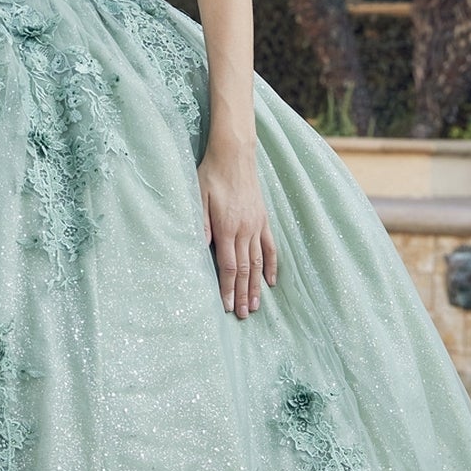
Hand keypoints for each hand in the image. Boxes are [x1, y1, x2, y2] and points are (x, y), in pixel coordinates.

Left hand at [197, 143, 277, 317]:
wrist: (234, 154)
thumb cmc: (211, 175)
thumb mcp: (198, 197)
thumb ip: (201, 225)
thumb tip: (201, 251)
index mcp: (226, 227)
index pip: (229, 267)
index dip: (228, 288)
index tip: (227, 306)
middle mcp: (244, 230)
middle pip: (245, 270)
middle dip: (243, 294)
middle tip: (242, 315)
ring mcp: (257, 225)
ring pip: (258, 262)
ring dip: (257, 286)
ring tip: (255, 306)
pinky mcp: (263, 219)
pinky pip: (270, 247)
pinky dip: (271, 265)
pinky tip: (272, 280)